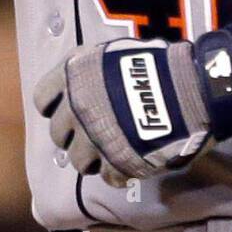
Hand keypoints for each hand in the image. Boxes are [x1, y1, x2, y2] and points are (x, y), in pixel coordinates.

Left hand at [34, 39, 212, 187]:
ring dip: (94, 157)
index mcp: (72, 76)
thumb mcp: (114, 53)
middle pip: (58, 135)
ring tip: (114, 150)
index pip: (43, 99)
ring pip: (78, 161)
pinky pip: (107, 177)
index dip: (56, 106)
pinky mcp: (115, 164)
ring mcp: (93, 140)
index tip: (69, 109)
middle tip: (95, 132)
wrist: (188, 88)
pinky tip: (131, 161)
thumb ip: (92, 72)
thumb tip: (85, 85)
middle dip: (75, 134)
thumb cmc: (156, 63)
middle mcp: (75, 109)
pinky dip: (118, 172)